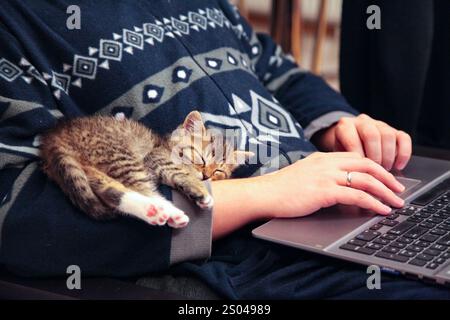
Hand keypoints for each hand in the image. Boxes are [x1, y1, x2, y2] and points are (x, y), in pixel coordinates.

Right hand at [255, 152, 404, 217]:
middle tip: (399, 189)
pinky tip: (380, 209)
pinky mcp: (324, 191)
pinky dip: (373, 203)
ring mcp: (326, 176)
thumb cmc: (280, 188)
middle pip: (367, 165)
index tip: (386, 178)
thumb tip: (339, 187)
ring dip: (385, 192)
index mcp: (323, 157)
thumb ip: (322, 176)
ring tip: (395, 202)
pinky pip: (356, 195)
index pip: (357, 157)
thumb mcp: (304, 175)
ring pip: (365, 179)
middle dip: (387, 177)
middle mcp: (327, 163)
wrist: (264, 194)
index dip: (376, 168)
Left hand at [312, 114, 411, 170]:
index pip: (353, 139)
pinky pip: (403, 138)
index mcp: (345, 126)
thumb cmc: (341, 155)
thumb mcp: (337, 158)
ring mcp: (379, 124)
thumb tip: (354, 185)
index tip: (361, 172)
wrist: (345, 143)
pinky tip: (399, 166)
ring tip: (385, 170)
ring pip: (388, 135)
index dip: (359, 158)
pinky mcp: (394, 130)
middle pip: (372, 135)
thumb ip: (344, 165)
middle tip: (375, 172)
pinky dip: (404, 153)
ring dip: (388, 156)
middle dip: (375, 157)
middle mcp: (362, 122)